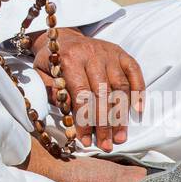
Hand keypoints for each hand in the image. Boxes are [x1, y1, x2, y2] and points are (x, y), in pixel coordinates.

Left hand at [31, 26, 144, 150]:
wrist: (64, 36)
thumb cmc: (53, 61)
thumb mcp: (42, 73)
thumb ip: (53, 91)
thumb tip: (68, 109)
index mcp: (69, 59)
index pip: (81, 94)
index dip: (84, 119)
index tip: (86, 140)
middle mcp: (91, 53)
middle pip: (103, 93)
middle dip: (105, 123)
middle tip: (106, 144)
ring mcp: (109, 52)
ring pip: (120, 86)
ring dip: (121, 115)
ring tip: (120, 137)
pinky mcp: (121, 52)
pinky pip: (134, 72)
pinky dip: (138, 91)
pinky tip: (137, 111)